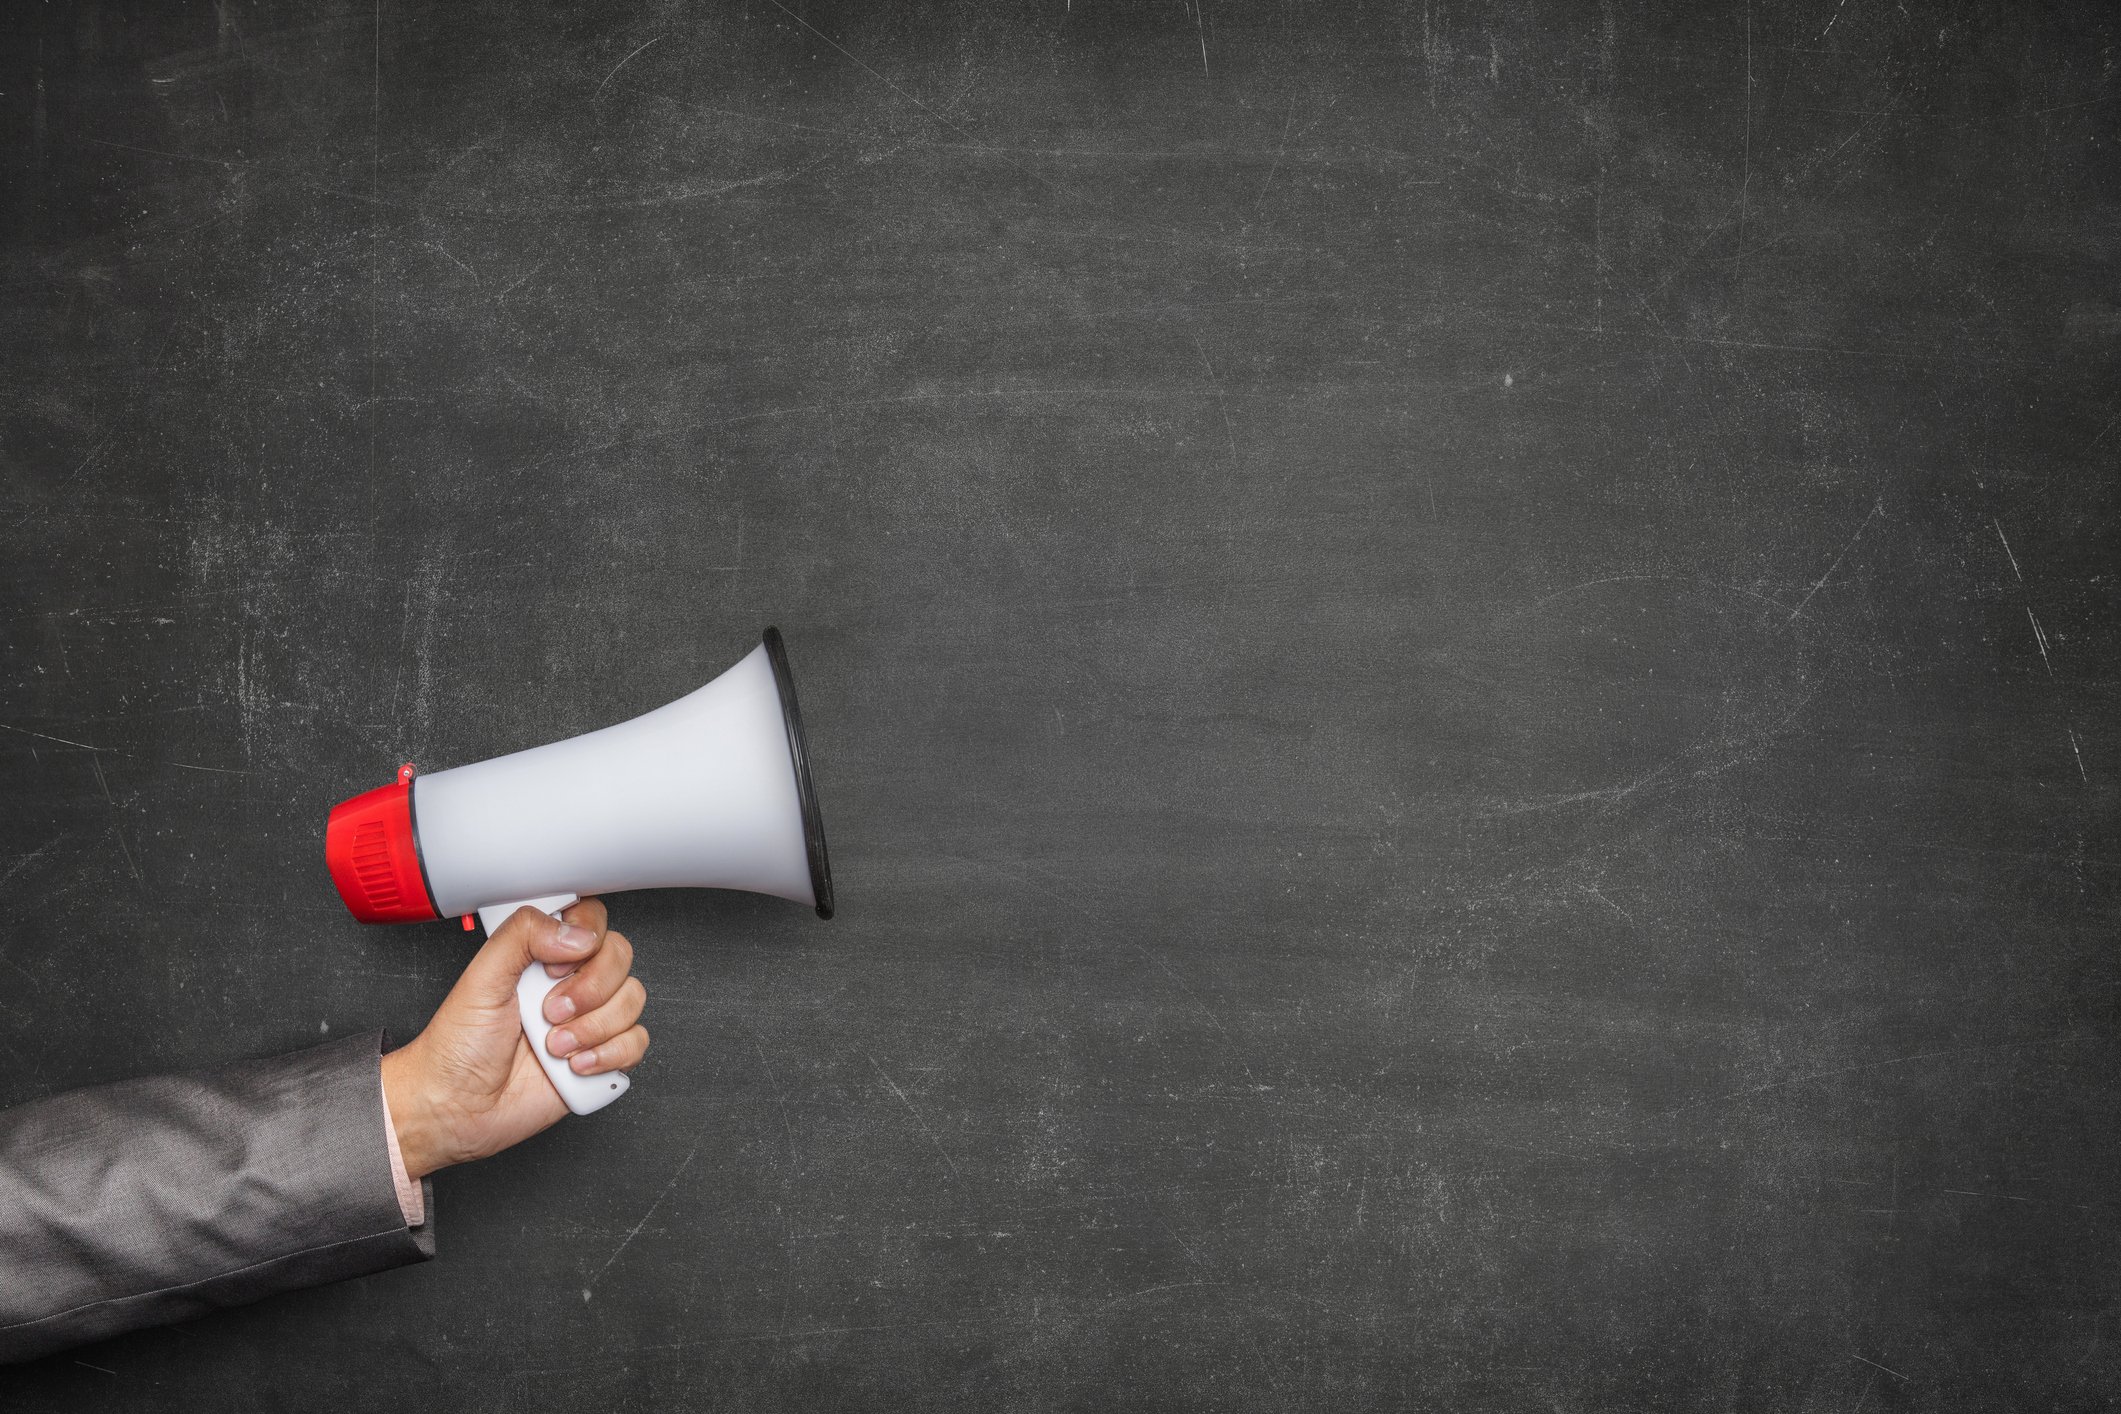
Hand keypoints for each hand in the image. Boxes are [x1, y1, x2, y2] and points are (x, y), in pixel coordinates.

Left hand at [380, 897, 649, 1180]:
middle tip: (551, 1011)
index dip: (585, 938)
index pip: (592, 921)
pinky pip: (636, 1043)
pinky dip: (608, 1056)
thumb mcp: (481, 977)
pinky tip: (574, 1065)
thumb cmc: (457, 1048)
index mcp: (543, 956)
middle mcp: (571, 983)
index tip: (553, 966)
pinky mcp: (602, 1057)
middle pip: (621, 957)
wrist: (458, 1108)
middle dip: (590, 989)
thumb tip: (576, 933)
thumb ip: (523, 935)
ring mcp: (589, 1020)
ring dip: (594, 1028)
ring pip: (633, 1000)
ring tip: (555, 1045)